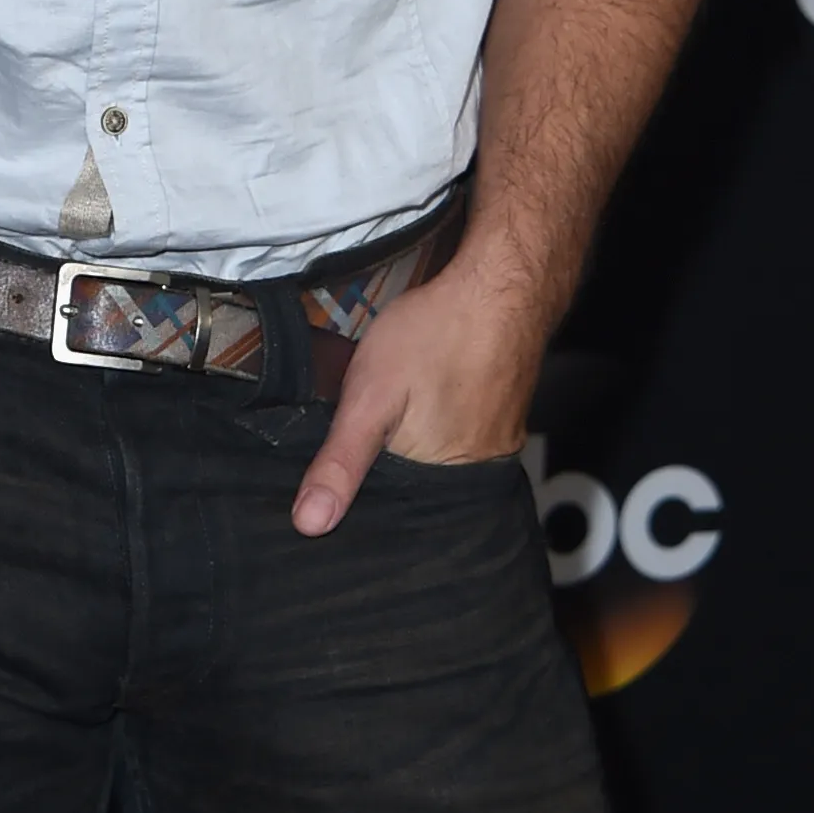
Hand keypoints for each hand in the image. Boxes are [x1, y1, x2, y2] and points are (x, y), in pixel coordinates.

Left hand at [289, 260, 545, 537]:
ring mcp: (496, 446)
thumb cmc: (436, 337)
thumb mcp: (368, 399)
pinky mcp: (504, 418)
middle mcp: (476, 476)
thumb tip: (309, 525)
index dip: (357, 494)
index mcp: (441, 484)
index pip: (388, 512)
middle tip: (364, 426)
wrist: (500, 288)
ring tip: (395, 408)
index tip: (335, 472)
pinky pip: (458, 436)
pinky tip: (422, 396)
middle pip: (412, 487)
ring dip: (409, 442)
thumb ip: (341, 461)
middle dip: (381, 466)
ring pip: (434, 459)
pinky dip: (434, 422)